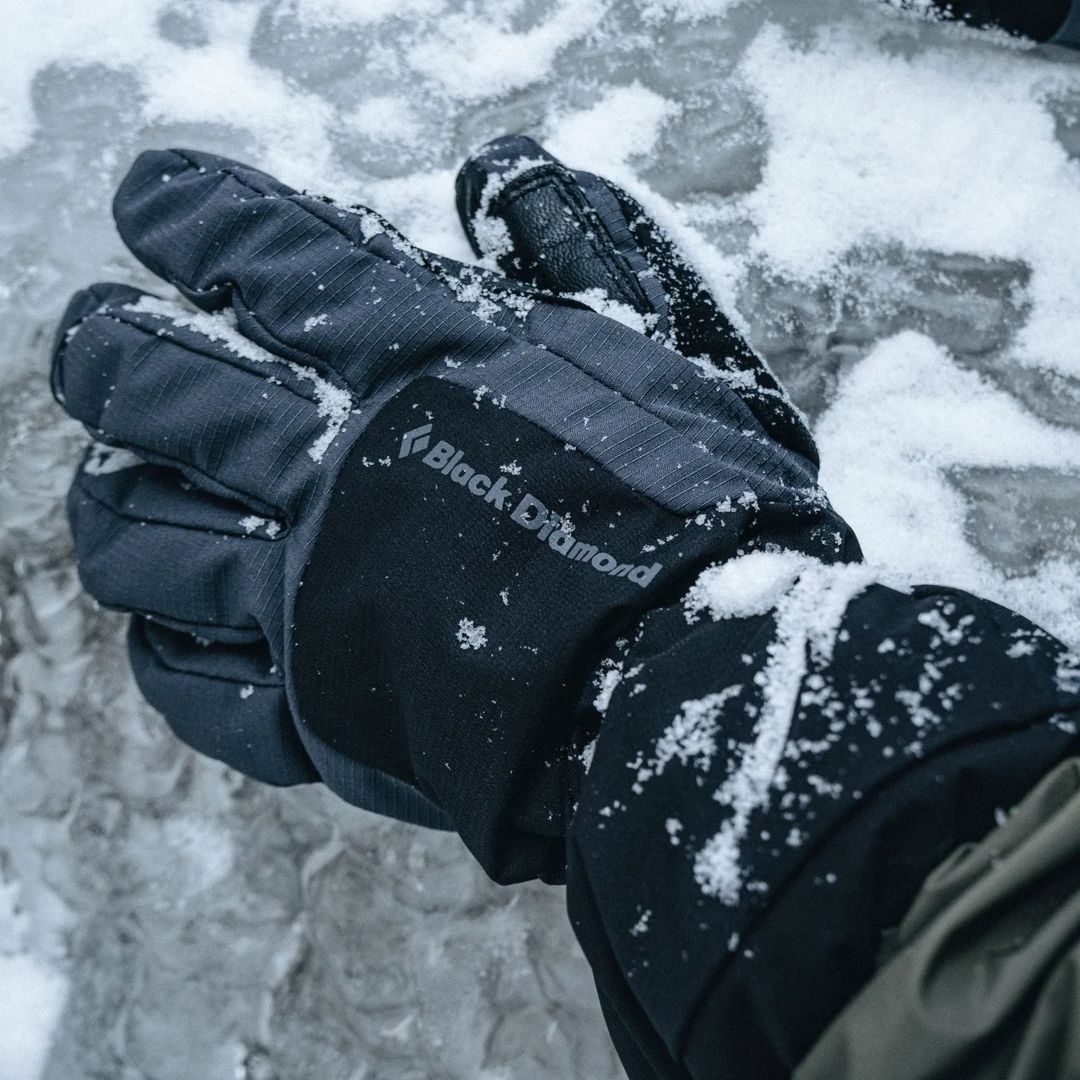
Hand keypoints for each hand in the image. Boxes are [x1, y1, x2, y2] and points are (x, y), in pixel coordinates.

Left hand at [52, 137, 833, 881]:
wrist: (704, 681)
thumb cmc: (706, 514)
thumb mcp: (667, 346)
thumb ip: (581, 249)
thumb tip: (501, 168)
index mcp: (427, 361)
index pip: (264, 254)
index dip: (192, 217)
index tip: (156, 207)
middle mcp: (342, 466)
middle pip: (155, 387)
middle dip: (108, 353)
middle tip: (101, 343)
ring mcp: (313, 596)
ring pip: (137, 539)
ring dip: (110, 500)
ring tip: (116, 482)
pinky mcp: (321, 711)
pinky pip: (191, 687)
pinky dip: (166, 651)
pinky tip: (177, 627)